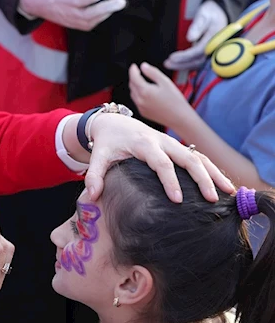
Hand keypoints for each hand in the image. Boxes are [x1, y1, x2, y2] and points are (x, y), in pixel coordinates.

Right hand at [19, 0, 126, 30]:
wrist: (28, 1)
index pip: (79, 1)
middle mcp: (63, 12)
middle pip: (87, 16)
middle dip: (106, 9)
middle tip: (121, 1)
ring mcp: (66, 20)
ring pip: (88, 22)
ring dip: (104, 14)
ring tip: (116, 4)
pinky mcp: (68, 23)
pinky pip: (85, 25)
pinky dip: (98, 19)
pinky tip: (106, 11)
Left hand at [84, 111, 233, 203]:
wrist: (114, 123)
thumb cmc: (107, 143)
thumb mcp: (98, 157)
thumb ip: (94, 176)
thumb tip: (92, 196)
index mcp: (144, 144)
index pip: (161, 163)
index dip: (170, 181)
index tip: (178, 200)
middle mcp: (163, 142)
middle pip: (188, 158)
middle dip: (202, 178)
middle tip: (212, 199)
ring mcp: (173, 143)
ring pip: (198, 156)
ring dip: (214, 173)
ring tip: (230, 192)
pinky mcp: (178, 147)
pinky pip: (199, 156)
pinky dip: (212, 168)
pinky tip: (224, 185)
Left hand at [128, 62, 191, 128]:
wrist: (179, 118)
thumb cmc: (175, 100)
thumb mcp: (165, 82)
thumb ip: (152, 72)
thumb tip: (143, 66)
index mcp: (144, 91)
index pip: (133, 77)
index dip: (133, 70)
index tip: (134, 66)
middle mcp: (139, 100)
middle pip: (131, 85)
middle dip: (133, 78)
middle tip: (138, 72)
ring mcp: (140, 107)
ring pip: (133, 94)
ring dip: (135, 86)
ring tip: (142, 82)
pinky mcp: (143, 113)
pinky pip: (136, 101)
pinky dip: (138, 95)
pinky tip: (146, 93)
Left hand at [164, 0, 226, 70]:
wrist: (219, 12)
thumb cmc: (211, 13)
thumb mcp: (204, 15)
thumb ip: (197, 26)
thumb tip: (190, 38)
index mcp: (215, 38)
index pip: (199, 51)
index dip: (185, 56)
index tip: (172, 57)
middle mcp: (215, 47)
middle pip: (198, 60)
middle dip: (181, 64)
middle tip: (167, 63)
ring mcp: (213, 51)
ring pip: (198, 63)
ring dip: (183, 65)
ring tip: (169, 64)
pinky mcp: (209, 52)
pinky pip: (198, 61)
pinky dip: (187, 64)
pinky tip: (178, 64)